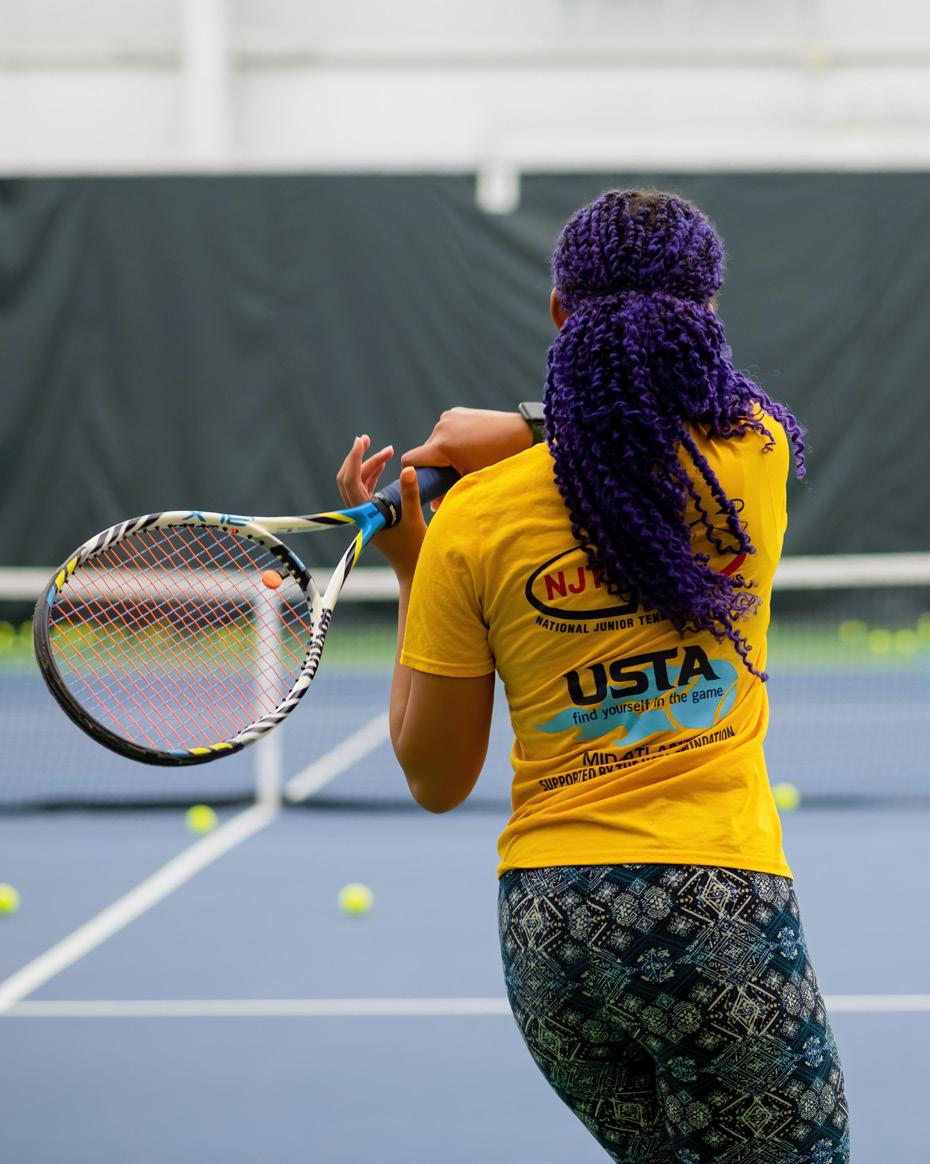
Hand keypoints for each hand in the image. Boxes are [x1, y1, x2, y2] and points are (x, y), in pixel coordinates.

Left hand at [336, 435, 426, 581]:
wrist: (413, 570)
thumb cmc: (415, 550)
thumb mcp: (414, 520)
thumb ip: (410, 494)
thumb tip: (407, 468)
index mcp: (365, 515)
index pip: (350, 481)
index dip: (353, 459)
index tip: (361, 441)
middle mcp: (360, 515)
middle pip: (349, 480)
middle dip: (357, 458)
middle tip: (368, 440)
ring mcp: (365, 516)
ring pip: (358, 484)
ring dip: (368, 466)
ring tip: (387, 451)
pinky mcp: (373, 517)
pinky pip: (366, 491)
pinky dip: (372, 476)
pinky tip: (383, 466)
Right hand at [402, 408, 531, 506]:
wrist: (520, 434)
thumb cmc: (498, 460)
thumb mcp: (471, 480)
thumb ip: (449, 493)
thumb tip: (433, 507)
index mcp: (442, 445)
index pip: (410, 460)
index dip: (414, 474)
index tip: (425, 482)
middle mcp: (441, 427)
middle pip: (424, 451)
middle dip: (433, 465)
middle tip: (451, 476)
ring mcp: (449, 417)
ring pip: (435, 441)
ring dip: (443, 452)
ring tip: (464, 459)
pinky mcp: (457, 412)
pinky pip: (445, 429)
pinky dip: (451, 439)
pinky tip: (469, 445)